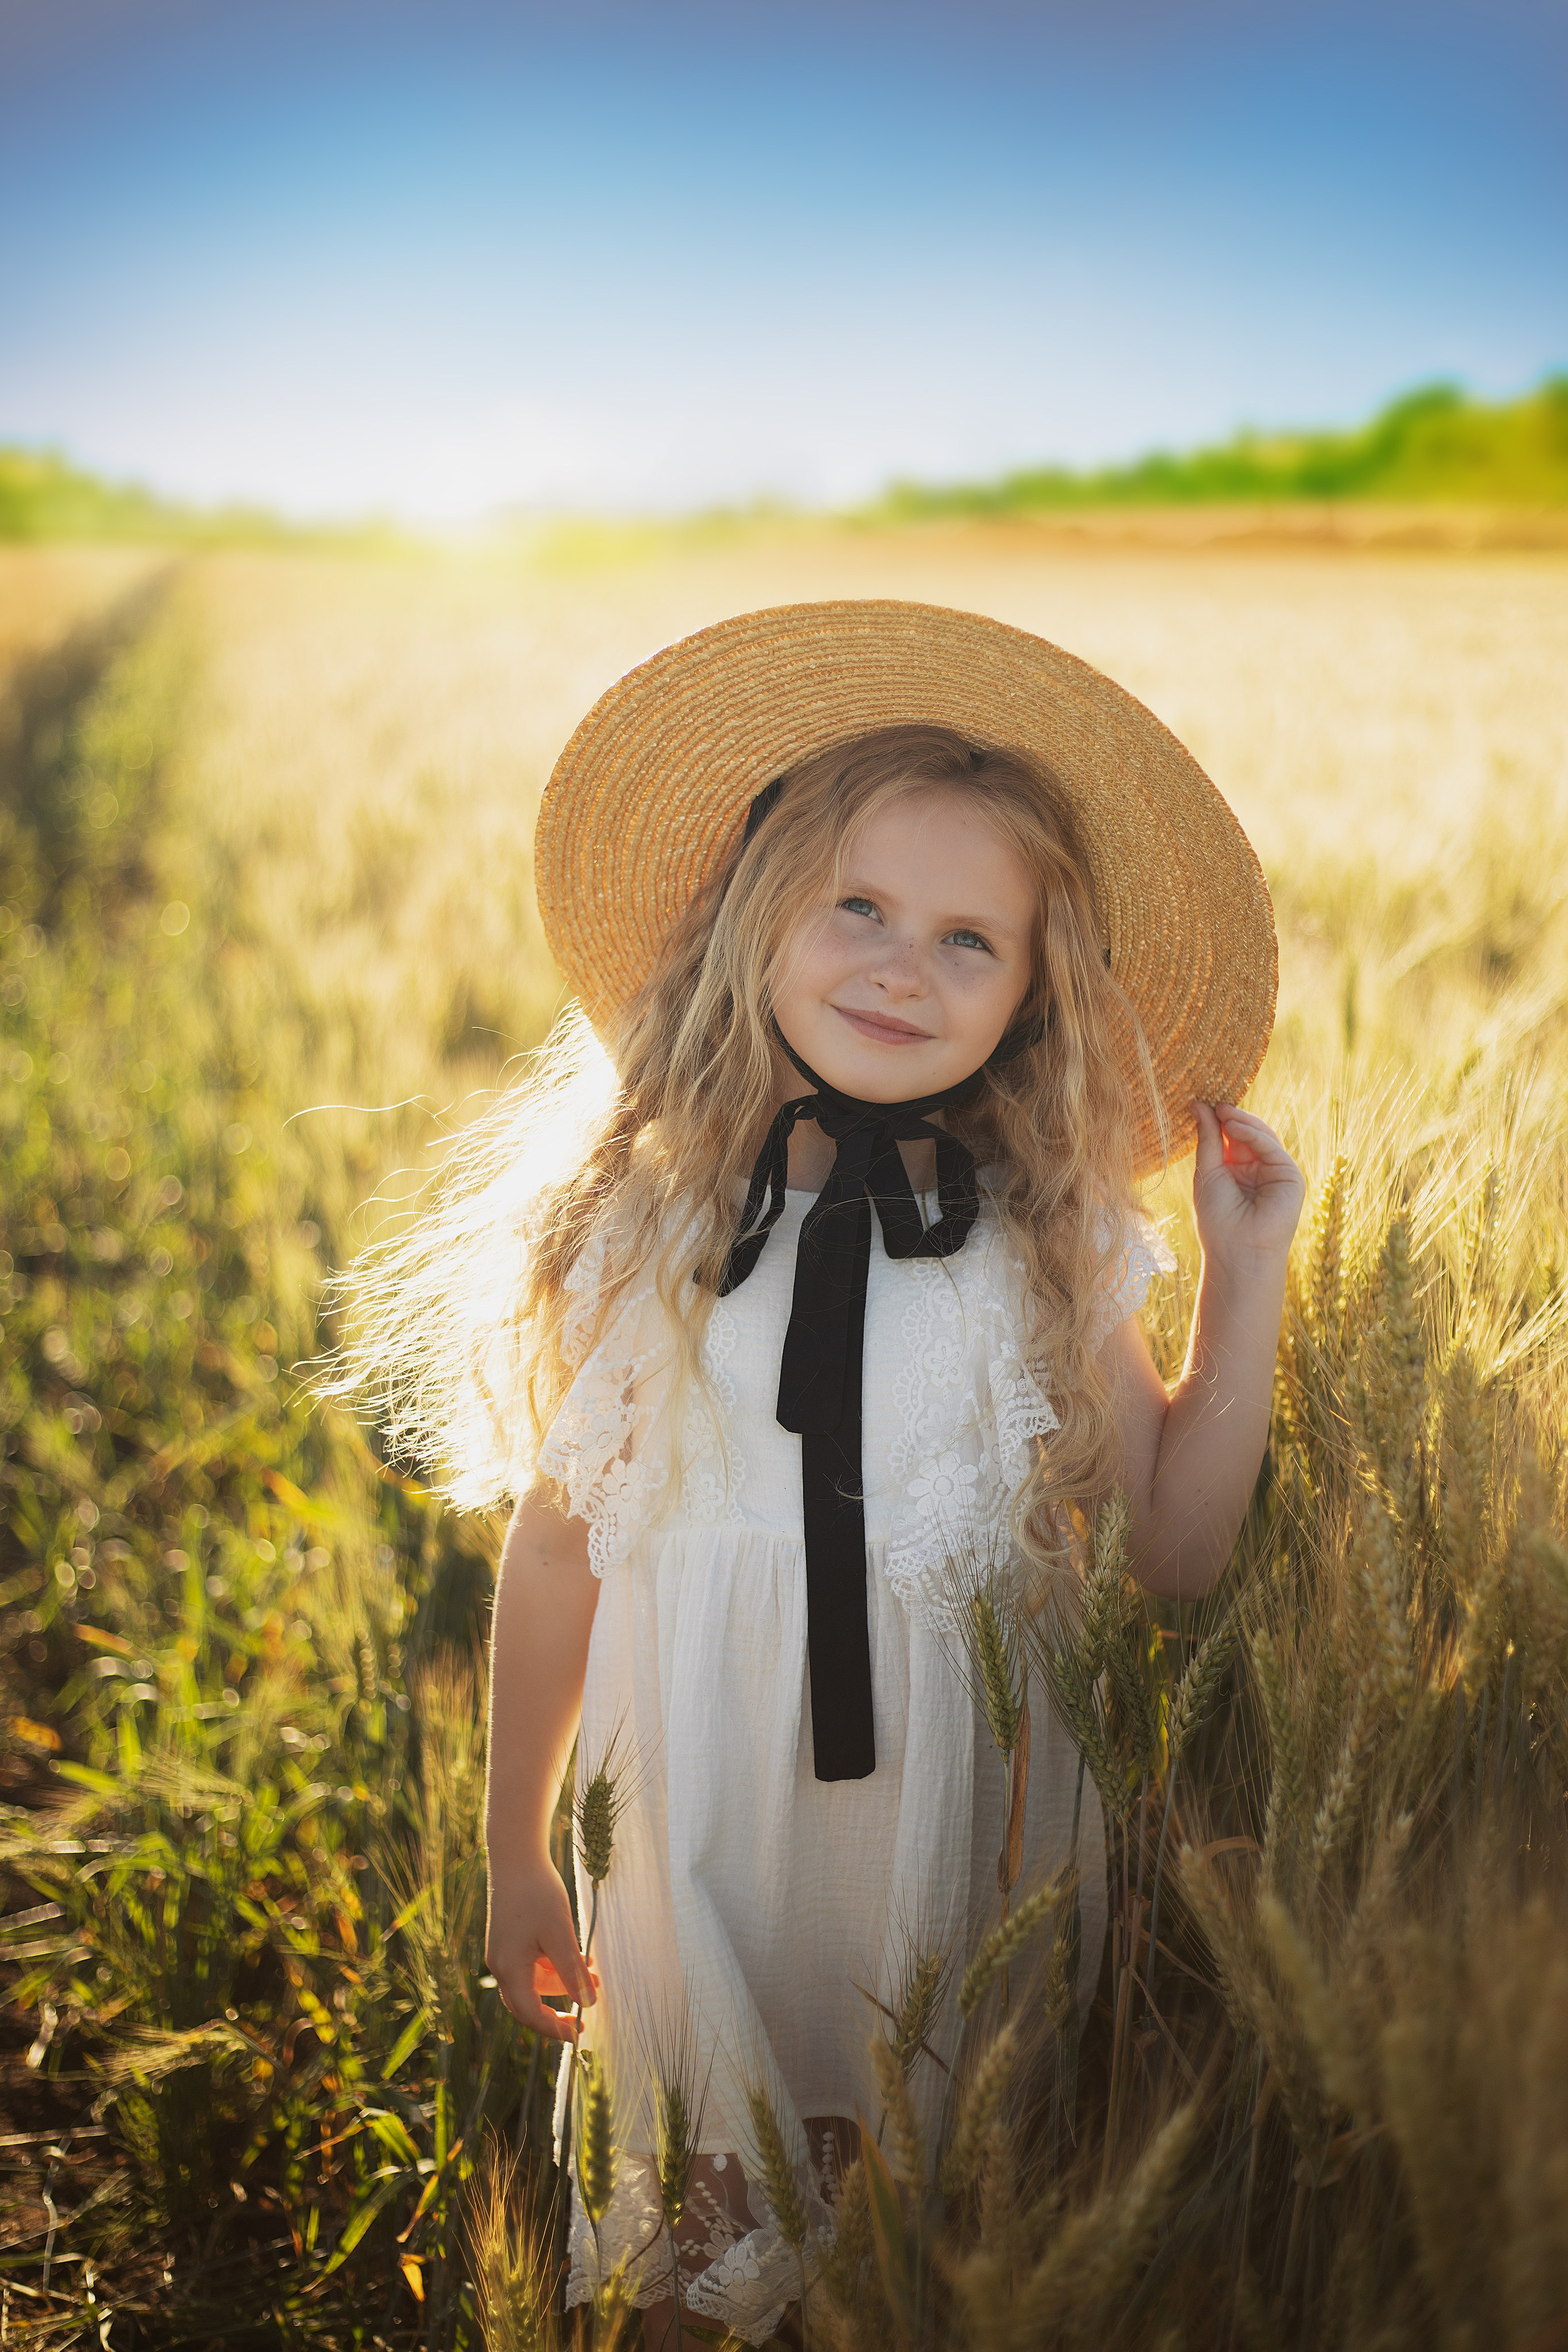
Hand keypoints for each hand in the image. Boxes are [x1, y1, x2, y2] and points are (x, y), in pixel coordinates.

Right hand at [486, 1858, 599, 2041]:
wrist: (516, 1855)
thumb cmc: (536, 1892)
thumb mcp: (559, 1932)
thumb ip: (572, 1970)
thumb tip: (587, 2003)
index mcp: (509, 1968)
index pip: (529, 2014)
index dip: (553, 2028)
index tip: (578, 2035)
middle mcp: (501, 1964)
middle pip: (528, 2002)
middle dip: (557, 2010)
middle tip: (585, 2018)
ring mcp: (504, 1950)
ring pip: (533, 1981)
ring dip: (561, 1983)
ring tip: (594, 1976)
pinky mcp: (511, 1938)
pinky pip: (533, 1964)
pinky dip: (554, 1966)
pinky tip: (578, 1957)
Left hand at [1191, 1101, 1304, 1277]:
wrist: (1237, 1252)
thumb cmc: (1217, 1220)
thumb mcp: (1207, 1172)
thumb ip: (1207, 1138)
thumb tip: (1199, 1104)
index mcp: (1235, 1170)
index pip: (1228, 1137)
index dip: (1217, 1120)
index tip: (1200, 1101)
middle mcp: (1256, 1169)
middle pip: (1246, 1133)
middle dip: (1230, 1116)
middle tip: (1213, 1100)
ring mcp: (1274, 1172)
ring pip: (1261, 1136)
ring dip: (1241, 1121)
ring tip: (1222, 1111)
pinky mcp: (1290, 1176)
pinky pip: (1272, 1147)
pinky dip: (1254, 1134)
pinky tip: (1233, 1125)